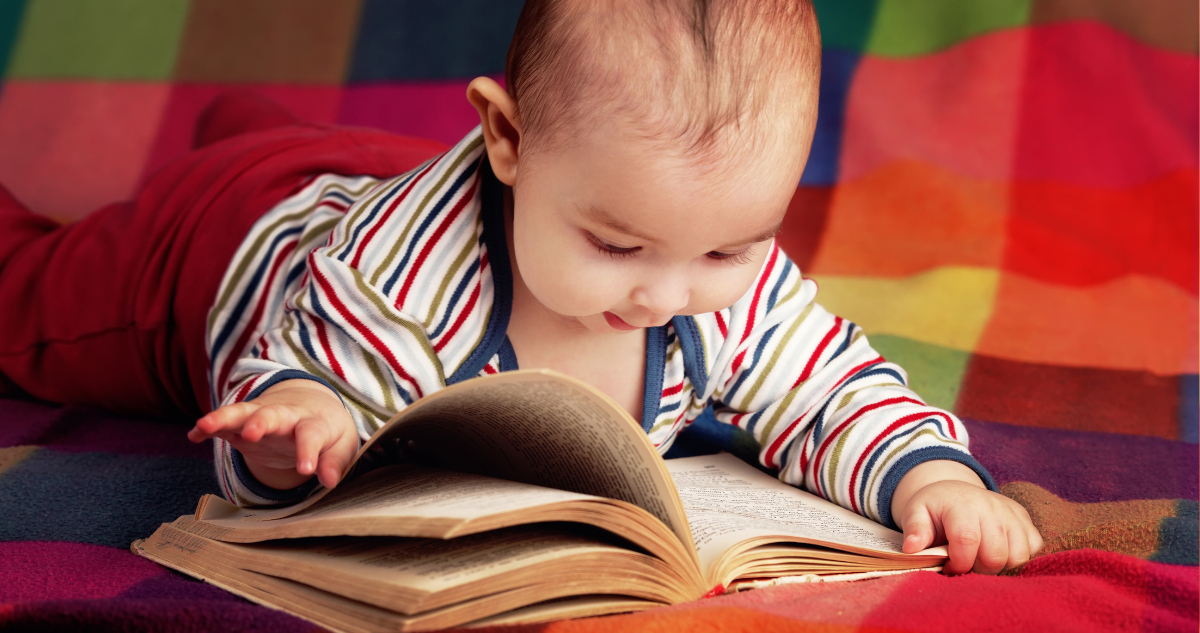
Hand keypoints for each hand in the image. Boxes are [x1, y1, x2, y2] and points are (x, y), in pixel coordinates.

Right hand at [188, 379, 358, 490]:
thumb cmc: (329, 431)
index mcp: (313, 422)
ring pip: (242, 412)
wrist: (313, 405)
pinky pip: (224, 422)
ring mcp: (261, 416)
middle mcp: (285, 416)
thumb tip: (329, 481)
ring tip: (205, 425)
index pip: (311, 434)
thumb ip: (334, 462)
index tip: (307, 469)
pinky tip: (194, 435)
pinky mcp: (242, 423)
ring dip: (224, 417)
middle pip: (272, 415)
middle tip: (252, 434)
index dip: (309, 451)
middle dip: (261, 422)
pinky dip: (209, 427)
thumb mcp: (341, 445)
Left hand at [891, 460, 1042, 574]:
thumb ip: (915, 530)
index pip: (968, 540)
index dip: (959, 564)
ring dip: (1000, 568)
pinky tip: (999, 555)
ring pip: (1018, 557)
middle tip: (965, 566)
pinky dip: (1019, 560)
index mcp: (963, 505)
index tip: (949, 568)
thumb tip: (911, 549)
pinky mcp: (1026, 521)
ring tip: (980, 561)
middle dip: (979, 570)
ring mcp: (1012, 513)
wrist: (954, 492)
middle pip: (996, 554)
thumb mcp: (916, 512)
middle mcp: (992, 506)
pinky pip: (1034, 550)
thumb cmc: (935, 508)